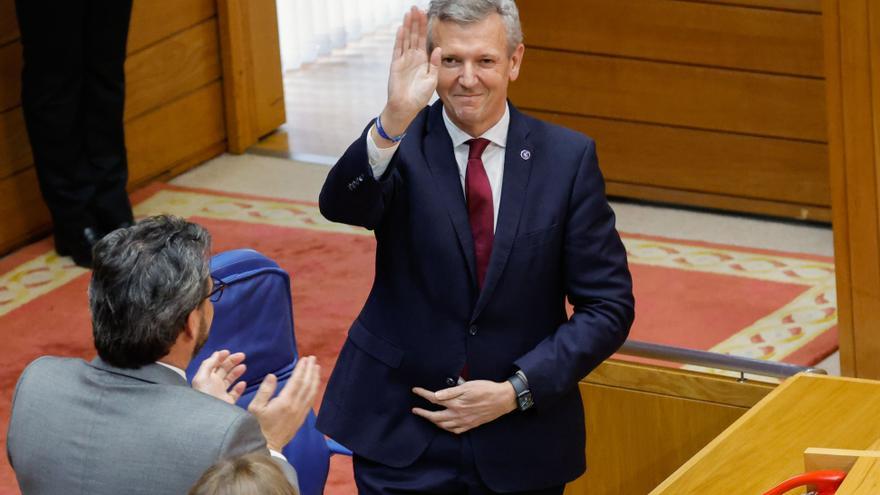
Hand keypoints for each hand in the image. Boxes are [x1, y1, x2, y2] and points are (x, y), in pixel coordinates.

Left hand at [191, 350, 246, 404]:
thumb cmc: (204, 397)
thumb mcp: (201, 378)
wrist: (208, 418)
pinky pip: (235, 393)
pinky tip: (243, 383)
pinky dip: (239, 388)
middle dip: (232, 361)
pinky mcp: (228, 403)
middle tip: (242, 356)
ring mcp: (221, 394)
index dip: (220, 357)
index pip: (214, 364)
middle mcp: (213, 385)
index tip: (229, 351)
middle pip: (224, 370)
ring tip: (244, 367)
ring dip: (236, 372)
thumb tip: (216, 354)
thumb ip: (208, 364)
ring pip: (230, 380)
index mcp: (206, 378)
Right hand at [247, 356, 319, 451]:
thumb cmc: (257, 428)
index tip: (305, 358)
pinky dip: (314, 391)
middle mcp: (296, 406)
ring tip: (316, 368)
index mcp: (285, 402)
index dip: (302, 369)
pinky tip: (314, 386)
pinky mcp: (301, 419)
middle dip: (310, 370)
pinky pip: (310, 401)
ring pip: (311, 393)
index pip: (297, 381)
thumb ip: (265, 391)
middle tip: (313, 359)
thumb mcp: (255, 408)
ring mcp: (300, 413)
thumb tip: (272, 376)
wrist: (266, 448)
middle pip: (307, 384)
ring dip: (314, 379)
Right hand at [379, 6, 441, 138]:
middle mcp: (413, 57)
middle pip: (414, 35)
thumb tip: (439, 49)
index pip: (424, 39)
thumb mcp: (432, 79)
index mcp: (423, 60)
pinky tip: (401, 29)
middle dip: (416, 22)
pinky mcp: (396, 65)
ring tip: (409, 13)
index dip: (425, 27)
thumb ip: (435, 64)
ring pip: (406, 39)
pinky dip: (400, 39)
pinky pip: (398, 49)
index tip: (426, 14)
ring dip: (407, 26)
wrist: (407, 107)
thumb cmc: (420, 96)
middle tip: (416, 8)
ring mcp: (403, 60)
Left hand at [411, 380, 516, 433]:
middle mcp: (458, 415)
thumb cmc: (486, 389)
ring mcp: (464, 422)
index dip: (422, 394)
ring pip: (443, 425)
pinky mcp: (471, 425)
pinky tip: (444, 426)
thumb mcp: (467, 386)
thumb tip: (435, 396)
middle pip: (435, 417)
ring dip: (433, 422)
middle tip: (415, 410)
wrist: (503, 400)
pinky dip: (446, 429)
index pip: (434, 399)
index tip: (415, 390)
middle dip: (423, 414)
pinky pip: (454, 431)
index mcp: (456, 403)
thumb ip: (450, 392)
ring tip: (428, 417)